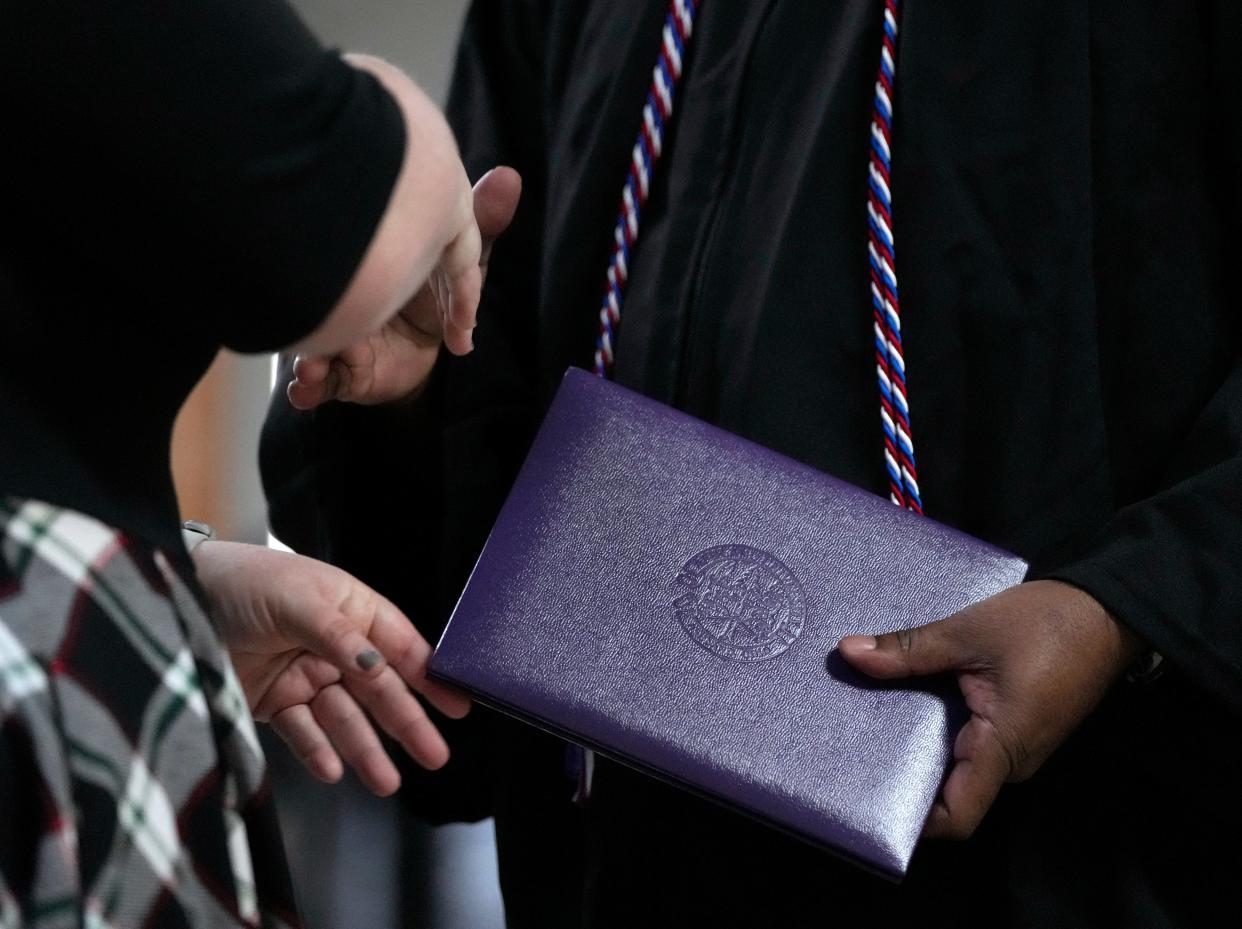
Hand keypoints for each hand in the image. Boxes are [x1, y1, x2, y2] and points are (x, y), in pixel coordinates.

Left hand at [192, 541, 470, 796]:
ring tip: (387, 781)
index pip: (399, 646)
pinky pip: (301, 731)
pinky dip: (317, 751)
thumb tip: (377, 668)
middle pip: (378, 689)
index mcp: (349, 609)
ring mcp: (303, 674)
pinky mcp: (271, 700)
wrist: (174, 598)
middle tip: (434, 754)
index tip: (456, 704)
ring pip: (344, 718)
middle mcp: (332, 644)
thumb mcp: (298, 599)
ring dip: (365, 749)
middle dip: (407, 722)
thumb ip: (340, 636)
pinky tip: (334, 770)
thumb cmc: (243, 581)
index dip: (429, 676)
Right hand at [288, 166, 522, 409]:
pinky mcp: (343, 373)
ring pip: (314, 344)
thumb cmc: (434, 294)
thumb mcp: (460, 259)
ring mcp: (339, 337)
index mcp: (372, 269)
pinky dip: (308, 389)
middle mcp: (348, 299)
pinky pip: (320, 384)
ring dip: (308, 357)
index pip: (360, 262)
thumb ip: (481, 221)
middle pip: (325, 302)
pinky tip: (305, 391)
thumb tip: (509, 176)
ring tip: (309, 369)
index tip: (340, 260)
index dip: (355, 264)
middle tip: (314, 321)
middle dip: (317, 313)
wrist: (428, 350)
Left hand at [837, 580, 1141, 838]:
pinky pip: (969, 741)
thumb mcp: (969, 632)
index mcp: (1003, 749)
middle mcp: (1011, 761)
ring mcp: (1015, 746)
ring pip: (956, 764)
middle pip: (948, 790)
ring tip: (864, 720)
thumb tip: (849, 652)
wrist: (1108, 610)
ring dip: (916, 747)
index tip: (864, 798)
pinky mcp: (1014, 726)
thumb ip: (909, 649)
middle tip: (848, 748)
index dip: (912, 820)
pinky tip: (902, 700)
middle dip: (900, 774)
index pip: (956, 815)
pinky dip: (936, 728)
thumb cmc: (1049, 623)